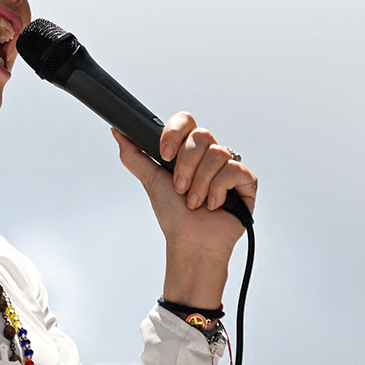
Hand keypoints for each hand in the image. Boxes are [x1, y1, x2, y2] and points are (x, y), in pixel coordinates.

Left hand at [117, 113, 255, 309]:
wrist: (191, 243)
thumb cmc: (174, 216)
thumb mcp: (150, 180)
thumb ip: (134, 155)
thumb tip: (117, 132)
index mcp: (188, 151)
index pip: (186, 122)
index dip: (175, 133)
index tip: (164, 154)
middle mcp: (209, 156)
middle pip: (202, 135)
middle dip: (186, 165)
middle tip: (179, 188)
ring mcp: (229, 167)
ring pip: (217, 153)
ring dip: (200, 183)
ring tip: (194, 201)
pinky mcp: (246, 181)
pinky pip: (234, 169)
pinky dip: (218, 190)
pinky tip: (214, 204)